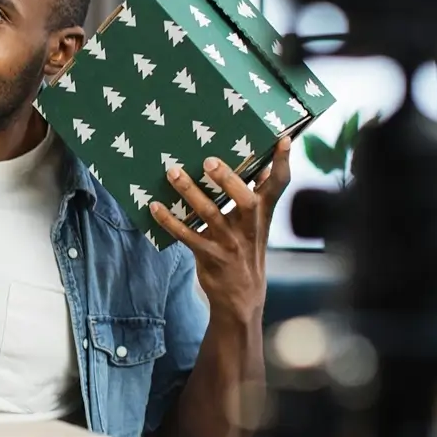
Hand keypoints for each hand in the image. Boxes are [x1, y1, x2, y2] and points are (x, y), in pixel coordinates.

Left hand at [149, 136, 291, 320]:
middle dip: (228, 180)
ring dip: (190, 192)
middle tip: (209, 160)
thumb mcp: (259, 225)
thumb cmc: (247, 250)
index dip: (282, 163)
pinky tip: (154, 206)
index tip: (282, 139)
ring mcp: (229, 243)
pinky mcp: (209, 255)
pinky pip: (186, 236)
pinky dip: (169, 220)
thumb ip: (258, 196)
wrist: (241, 297)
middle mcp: (249, 227)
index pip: (279, 186)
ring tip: (173, 172)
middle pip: (245, 200)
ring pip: (209, 214)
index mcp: (263, 214)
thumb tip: (260, 164)